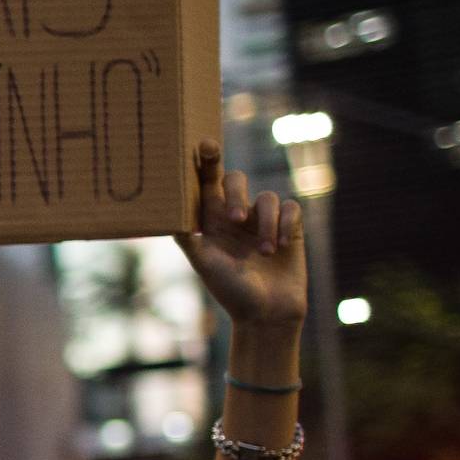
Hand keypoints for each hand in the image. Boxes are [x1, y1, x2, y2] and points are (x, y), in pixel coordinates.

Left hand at [175, 145, 307, 327]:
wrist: (267, 315)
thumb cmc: (231, 292)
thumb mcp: (205, 264)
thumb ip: (189, 239)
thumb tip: (167, 216)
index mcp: (212, 221)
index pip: (207, 184)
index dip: (206, 162)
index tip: (205, 144)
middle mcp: (237, 215)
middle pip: (237, 180)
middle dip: (238, 193)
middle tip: (236, 219)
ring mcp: (263, 220)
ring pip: (268, 197)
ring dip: (267, 224)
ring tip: (265, 252)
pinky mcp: (290, 227)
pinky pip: (291, 208)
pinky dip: (287, 225)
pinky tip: (282, 247)